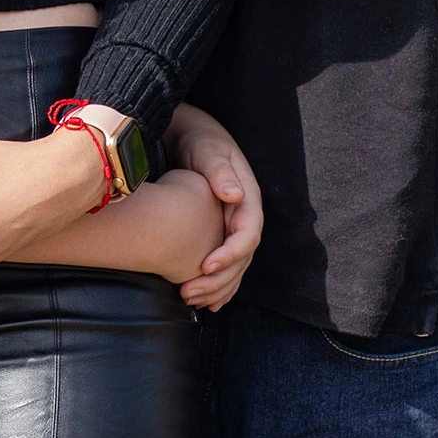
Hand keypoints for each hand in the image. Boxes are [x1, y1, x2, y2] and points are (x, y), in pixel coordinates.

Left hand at [166, 102, 261, 310]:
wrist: (194, 136)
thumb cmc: (201, 141)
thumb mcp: (210, 152)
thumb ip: (221, 171)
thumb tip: (235, 193)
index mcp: (248, 200)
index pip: (248, 235)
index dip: (230, 254)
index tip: (206, 266)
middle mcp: (245, 217)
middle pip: (241, 259)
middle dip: (218, 280)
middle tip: (189, 292)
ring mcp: (235, 226)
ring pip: (234, 267)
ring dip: (216, 287)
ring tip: (190, 299)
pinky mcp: (221, 232)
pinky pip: (225, 264)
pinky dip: (217, 284)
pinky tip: (204, 301)